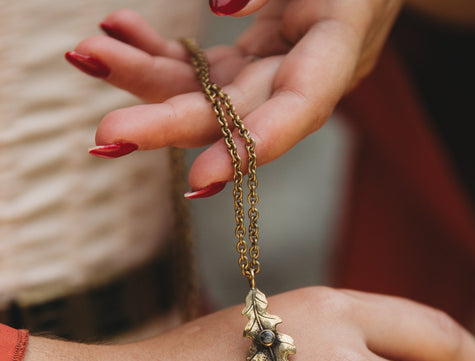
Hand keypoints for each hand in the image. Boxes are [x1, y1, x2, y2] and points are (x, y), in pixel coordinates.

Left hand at [68, 1, 402, 189]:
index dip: (250, 148)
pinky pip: (201, 65)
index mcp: (337, 47)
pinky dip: (159, 51)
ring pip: (204, 91)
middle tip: (106, 135)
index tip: (199, 179)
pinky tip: (118, 30)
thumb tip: (219, 9)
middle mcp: (302, 73)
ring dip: (143, 77)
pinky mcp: (252, 58)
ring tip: (86, 53)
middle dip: (166, 123)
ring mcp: (273, 69)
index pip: (297, 108)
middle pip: (233, 113)